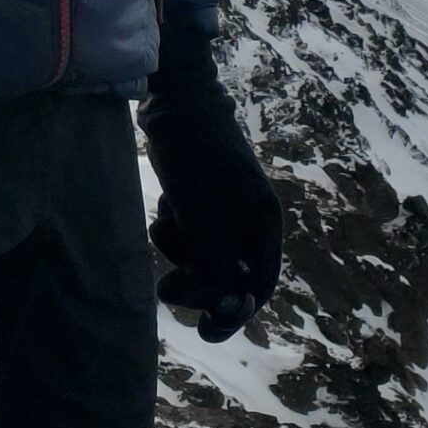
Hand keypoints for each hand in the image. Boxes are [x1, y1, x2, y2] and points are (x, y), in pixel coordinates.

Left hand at [138, 39, 282, 343]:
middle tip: (168, 289)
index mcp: (263, 223)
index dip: (237, 311)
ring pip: (203, 255)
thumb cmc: (195, 157)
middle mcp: (248, 219)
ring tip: (165, 224)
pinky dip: (174, 229)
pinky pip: (188, 233)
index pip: (260, 284)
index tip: (208, 328)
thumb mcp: (204, 216)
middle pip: (229, 274)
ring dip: (180, 253)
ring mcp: (223, 207)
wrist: (175, 99)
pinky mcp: (198, 197)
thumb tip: (229, 309)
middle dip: (199, 283)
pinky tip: (165, 207)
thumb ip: (217, 265)